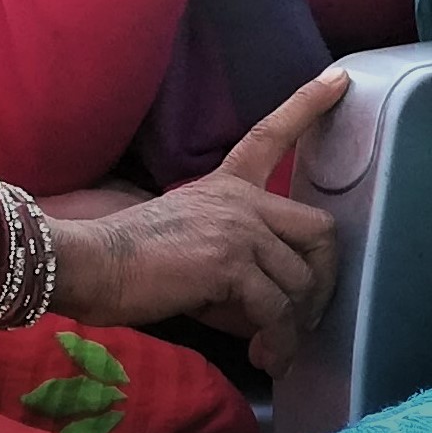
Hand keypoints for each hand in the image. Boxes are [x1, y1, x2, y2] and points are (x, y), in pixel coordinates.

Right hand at [55, 66, 344, 373]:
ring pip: (301, 280)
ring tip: (274, 348)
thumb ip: (236, 263)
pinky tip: (262, 355)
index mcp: (227, 185)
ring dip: (294, 324)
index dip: (308, 105)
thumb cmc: (131, 261)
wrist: (92, 263)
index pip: (272, 134)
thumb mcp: (193, 246)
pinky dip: (276, 340)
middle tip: (307, 316)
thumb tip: (268, 313)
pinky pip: (276, 309)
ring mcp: (238, 228)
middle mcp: (240, 199)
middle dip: (325, 281)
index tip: (339, 77)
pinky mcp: (230, 263)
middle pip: (321, 230)